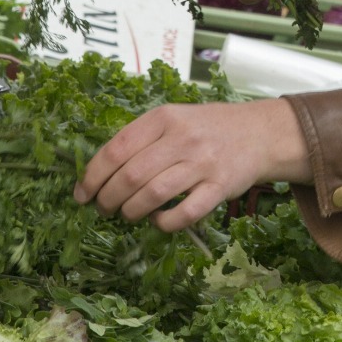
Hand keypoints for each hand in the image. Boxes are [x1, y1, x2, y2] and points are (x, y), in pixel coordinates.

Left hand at [76, 98, 308, 230]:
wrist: (259, 132)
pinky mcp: (220, 187)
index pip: (116, 149)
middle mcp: (182, 138)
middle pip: (130, 176)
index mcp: (163, 118)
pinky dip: (164, 223)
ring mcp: (203, 163)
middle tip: (104, 209)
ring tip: (127, 215)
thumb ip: (140, 139)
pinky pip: (185, 213)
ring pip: (153, 195)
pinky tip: (158, 221)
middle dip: (108, 199)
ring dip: (131, 212)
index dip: (93, 176)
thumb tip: (99, 173)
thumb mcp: (173, 119)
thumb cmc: (206, 128)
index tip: (82, 194)